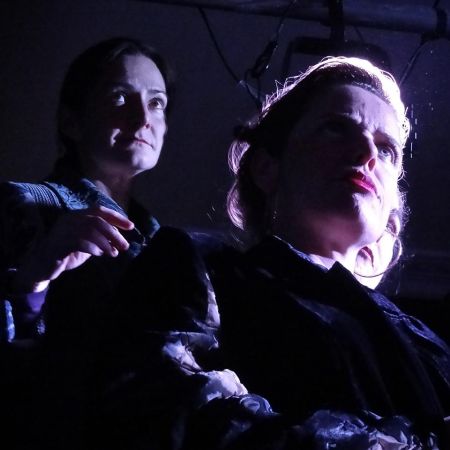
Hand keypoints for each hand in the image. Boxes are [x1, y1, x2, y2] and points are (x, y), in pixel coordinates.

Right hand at [12, 206, 133, 292]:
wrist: (42, 267)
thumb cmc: (67, 254)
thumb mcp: (88, 243)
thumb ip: (101, 238)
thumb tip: (120, 239)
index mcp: (76, 215)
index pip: (99, 210)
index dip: (116, 217)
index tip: (131, 226)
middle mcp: (69, 219)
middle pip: (97, 220)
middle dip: (114, 233)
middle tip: (124, 246)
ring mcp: (62, 230)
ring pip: (90, 230)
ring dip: (106, 242)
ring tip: (113, 253)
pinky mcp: (58, 243)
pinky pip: (80, 241)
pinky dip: (94, 248)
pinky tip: (100, 255)